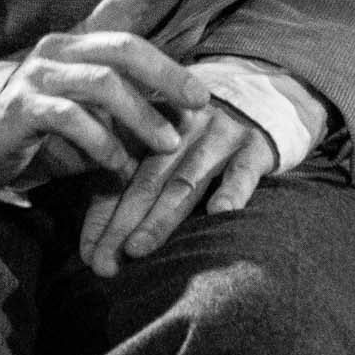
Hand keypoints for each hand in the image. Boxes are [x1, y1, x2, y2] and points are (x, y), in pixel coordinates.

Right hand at [0, 0, 206, 186]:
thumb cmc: (51, 120)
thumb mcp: (94, 102)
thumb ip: (134, 93)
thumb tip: (187, 102)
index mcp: (79, 39)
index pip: (114, 6)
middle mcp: (59, 47)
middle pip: (122, 47)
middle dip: (166, 73)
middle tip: (199, 101)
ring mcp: (39, 74)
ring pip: (102, 83)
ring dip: (142, 116)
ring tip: (168, 143)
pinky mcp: (22, 107)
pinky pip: (70, 118)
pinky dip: (102, 143)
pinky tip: (120, 163)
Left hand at [78, 101, 276, 277]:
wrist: (267, 91)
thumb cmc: (208, 137)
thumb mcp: (171, 148)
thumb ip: (137, 184)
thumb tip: (93, 246)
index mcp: (153, 128)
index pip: (120, 176)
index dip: (102, 216)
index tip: (86, 256)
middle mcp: (181, 130)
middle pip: (147, 180)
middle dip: (122, 223)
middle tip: (102, 262)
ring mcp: (219, 136)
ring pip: (186, 180)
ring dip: (161, 216)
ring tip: (138, 248)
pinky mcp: (256, 145)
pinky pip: (242, 170)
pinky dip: (231, 190)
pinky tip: (218, 212)